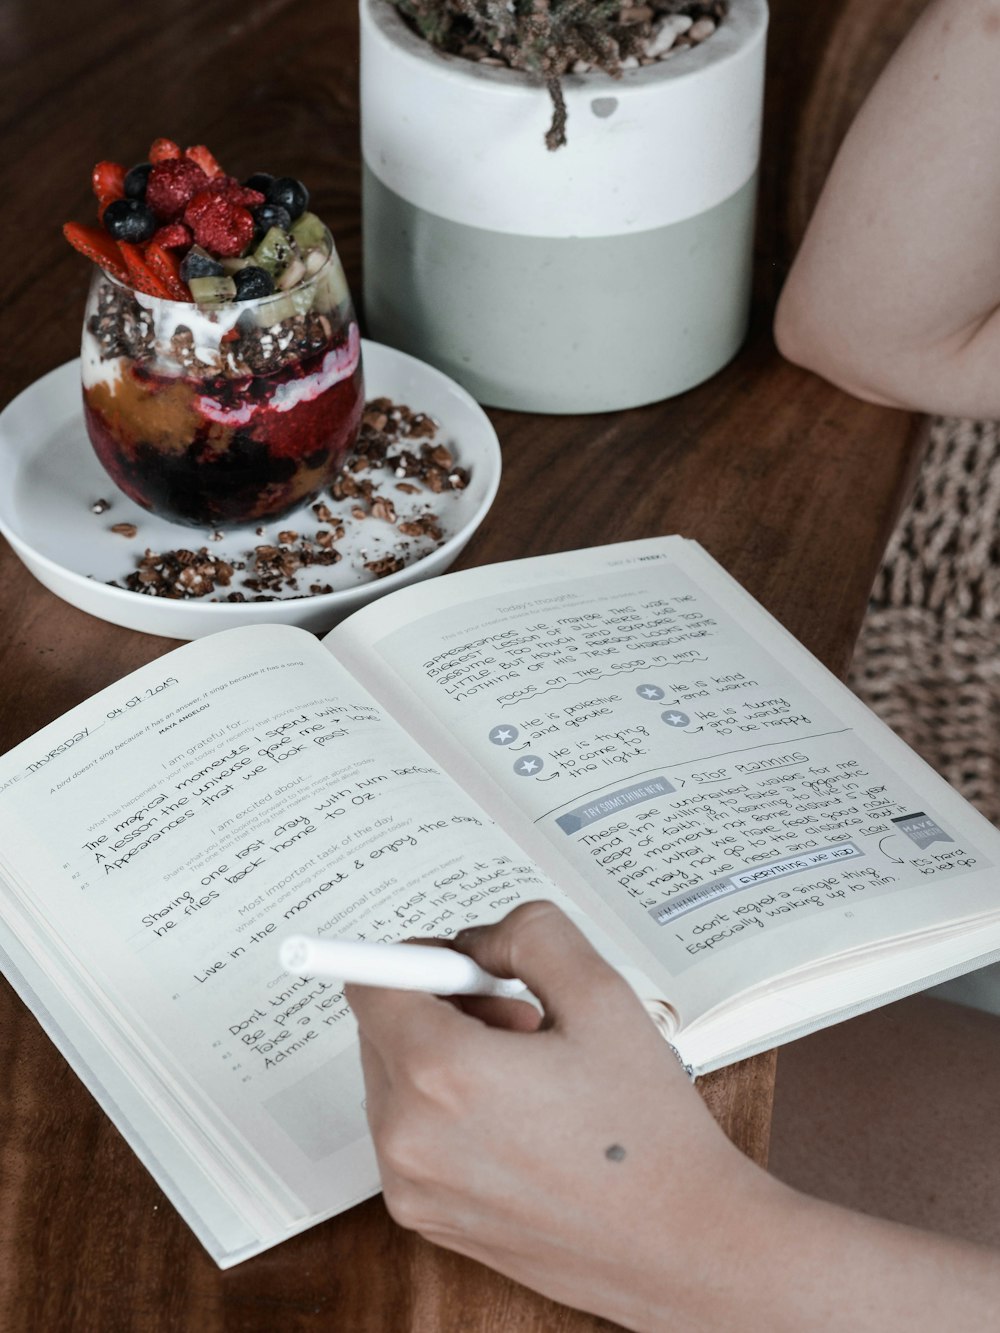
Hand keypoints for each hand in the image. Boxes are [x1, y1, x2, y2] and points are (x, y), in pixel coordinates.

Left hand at [346, 901, 776, 1329]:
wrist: (682, 1245)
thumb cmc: (649, 1133)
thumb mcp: (602, 994)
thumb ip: (529, 933)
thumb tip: (476, 940)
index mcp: (442, 1074)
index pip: (370, 984)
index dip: (419, 958)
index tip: (463, 964)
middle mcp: (409, 1138)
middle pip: (381, 1029)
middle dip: (444, 1006)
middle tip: (522, 1020)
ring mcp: (413, 1187)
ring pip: (396, 1080)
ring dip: (447, 1059)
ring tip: (531, 1074)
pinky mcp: (427, 1218)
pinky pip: (410, 1134)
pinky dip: (449, 1112)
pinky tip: (523, 1120)